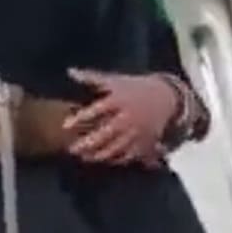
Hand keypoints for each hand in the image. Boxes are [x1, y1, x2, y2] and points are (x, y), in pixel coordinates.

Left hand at [63, 68, 178, 165]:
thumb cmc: (135, 87)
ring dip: (99, 154)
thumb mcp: (115, 80)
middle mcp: (129, 116)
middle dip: (88, 143)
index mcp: (120, 99)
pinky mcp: (146, 141)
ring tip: (84, 157)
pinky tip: (104, 160)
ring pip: (117, 147)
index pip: (97, 109)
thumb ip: (91, 78)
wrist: (167, 96)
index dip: (80, 117)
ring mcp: (139, 130)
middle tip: (71, 149)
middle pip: (107, 133)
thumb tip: (70, 72)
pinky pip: (131, 154)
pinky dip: (117, 159)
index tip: (65, 125)